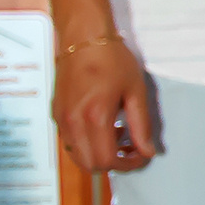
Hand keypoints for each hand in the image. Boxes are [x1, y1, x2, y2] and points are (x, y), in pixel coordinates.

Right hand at [51, 37, 158, 172]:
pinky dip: (87, 144)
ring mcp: (61, 120)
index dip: (127, 165)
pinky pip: (70, 142)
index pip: (107, 160)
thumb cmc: (113, 60)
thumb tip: (148, 152)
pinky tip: (103, 126)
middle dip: (113, 163)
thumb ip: (141, 125)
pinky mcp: (56, 114)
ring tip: (119, 134)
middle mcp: (73, 123)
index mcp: (94, 117)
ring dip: (99, 155)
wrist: (83, 39)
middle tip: (131, 148)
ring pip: (77, 156)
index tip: (141, 156)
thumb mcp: (135, 91)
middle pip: (89, 164)